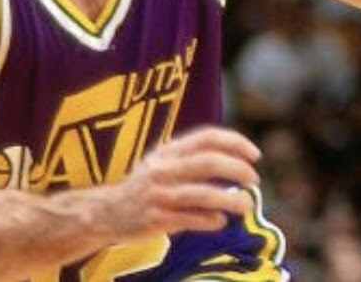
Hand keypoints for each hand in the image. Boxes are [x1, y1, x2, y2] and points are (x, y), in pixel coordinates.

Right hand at [98, 127, 259, 239]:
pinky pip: (189, 219)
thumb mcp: (162, 162)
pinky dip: (209, 220)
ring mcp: (158, 194)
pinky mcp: (155, 219)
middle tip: (254, 179)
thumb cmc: (144, 186)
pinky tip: (220, 222)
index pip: (207, 137)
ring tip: (247, 206)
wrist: (105, 212)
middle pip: (208, 162)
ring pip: (202, 194)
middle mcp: (163, 169)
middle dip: (237, 169)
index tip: (256, 155)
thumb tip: (234, 158)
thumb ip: (192, 157)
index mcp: (168, 151)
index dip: (235, 143)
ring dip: (230, 200)